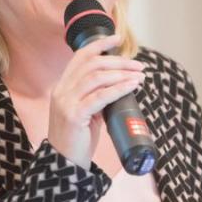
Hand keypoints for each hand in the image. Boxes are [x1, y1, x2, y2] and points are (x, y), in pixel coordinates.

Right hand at [48, 33, 144, 167]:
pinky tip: (131, 86)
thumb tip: (121, 85)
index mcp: (63, 87)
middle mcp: (62, 91)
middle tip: (139, 66)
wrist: (64, 164)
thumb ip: (97, 97)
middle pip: (92, 65)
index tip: (117, 38)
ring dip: (121, 73)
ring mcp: (66, 103)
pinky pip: (99, 97)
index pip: (80, 57)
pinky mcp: (74, 116)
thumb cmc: (77, 139)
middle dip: (119, 62)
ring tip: (139, 76)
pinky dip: (118, 88)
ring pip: (96, 78)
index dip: (99, 44)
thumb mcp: (86, 113)